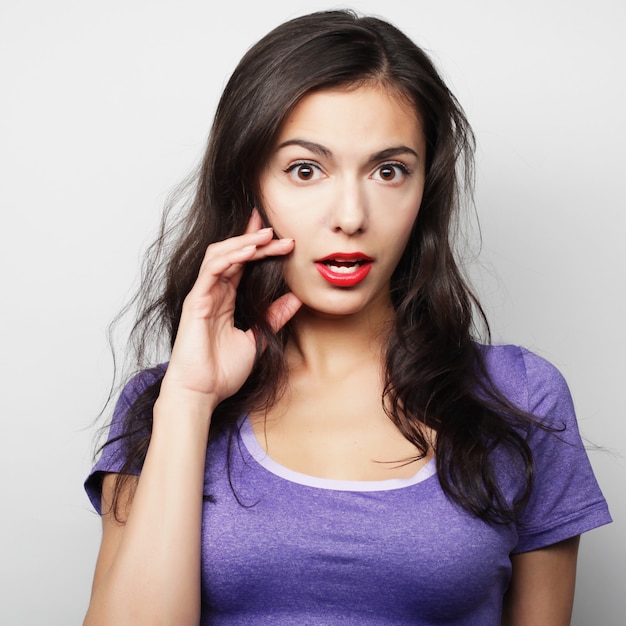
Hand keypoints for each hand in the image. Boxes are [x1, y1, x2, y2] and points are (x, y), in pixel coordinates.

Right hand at [159, 210, 300, 408]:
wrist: (202, 393)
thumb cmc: (222, 372)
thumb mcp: (257, 339)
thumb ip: (273, 317)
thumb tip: (295, 299)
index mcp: (225, 300)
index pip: (242, 264)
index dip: (257, 247)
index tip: (279, 235)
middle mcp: (213, 293)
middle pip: (233, 254)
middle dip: (255, 239)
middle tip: (280, 231)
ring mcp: (203, 295)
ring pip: (221, 255)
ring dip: (244, 242)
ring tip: (267, 234)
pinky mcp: (196, 301)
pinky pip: (212, 270)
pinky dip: (231, 257)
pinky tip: (249, 251)